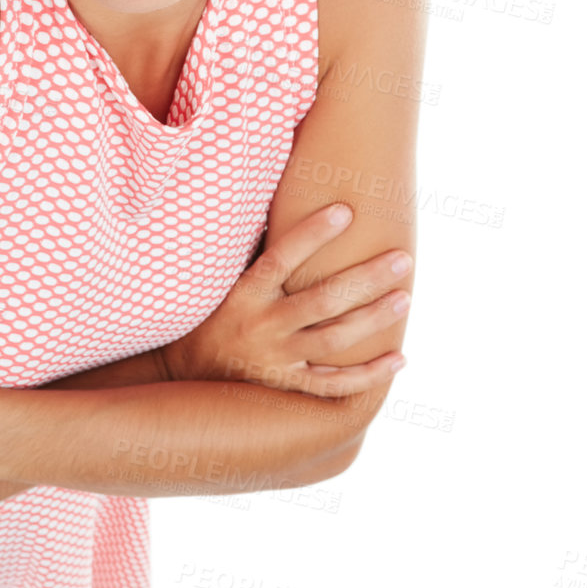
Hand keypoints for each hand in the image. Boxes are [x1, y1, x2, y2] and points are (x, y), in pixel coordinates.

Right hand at [158, 204, 411, 397]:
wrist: (182, 374)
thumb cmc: (210, 314)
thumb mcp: (221, 281)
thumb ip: (253, 252)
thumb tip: (280, 202)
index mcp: (243, 294)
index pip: (280, 258)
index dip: (312, 234)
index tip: (345, 211)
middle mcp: (261, 326)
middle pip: (320, 300)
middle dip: (364, 279)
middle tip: (402, 259)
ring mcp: (274, 360)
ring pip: (332, 340)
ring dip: (372, 319)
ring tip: (404, 298)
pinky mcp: (285, 386)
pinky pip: (332, 385)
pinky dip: (368, 375)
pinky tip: (398, 358)